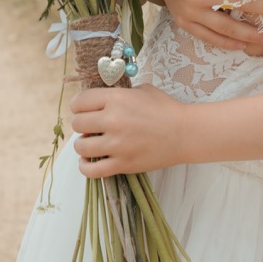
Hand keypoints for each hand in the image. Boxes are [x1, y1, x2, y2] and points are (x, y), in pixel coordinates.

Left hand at [71, 86, 187, 175]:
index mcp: (117, 98)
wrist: (185, 133)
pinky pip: (91, 170)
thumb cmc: (165, 109)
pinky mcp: (122, 164)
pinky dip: (85, 166)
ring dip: (83, 145)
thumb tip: (100, 100)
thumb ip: (119, 94)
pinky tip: (89, 161)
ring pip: (80, 146)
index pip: (79, 101)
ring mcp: (117, 144)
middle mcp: (113, 120)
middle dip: (81, 124)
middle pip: (77, 123)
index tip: (83, 109)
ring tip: (92, 143)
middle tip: (91, 127)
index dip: (78, 105)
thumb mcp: (142, 90)